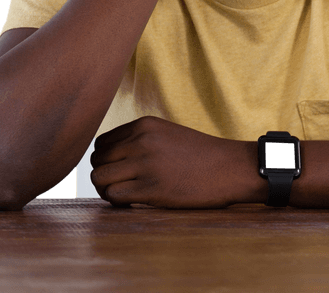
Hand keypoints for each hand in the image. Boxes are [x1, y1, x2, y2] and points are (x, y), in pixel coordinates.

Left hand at [90, 115, 248, 207]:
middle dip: (105, 175)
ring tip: (124, 194)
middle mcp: (141, 141)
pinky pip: (114, 195)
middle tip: (121, 185)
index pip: (102, 143)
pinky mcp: (152, 188)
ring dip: (106, 189)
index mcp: (144, 124)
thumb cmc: (201, 155)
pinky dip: (117, 202)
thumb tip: (107, 159)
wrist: (231, 168)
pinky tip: (132, 203)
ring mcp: (146, 164)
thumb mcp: (168, 134)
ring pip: (99, 177)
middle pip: (97, 161)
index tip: (120, 171)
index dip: (106, 160)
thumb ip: (139, 140)